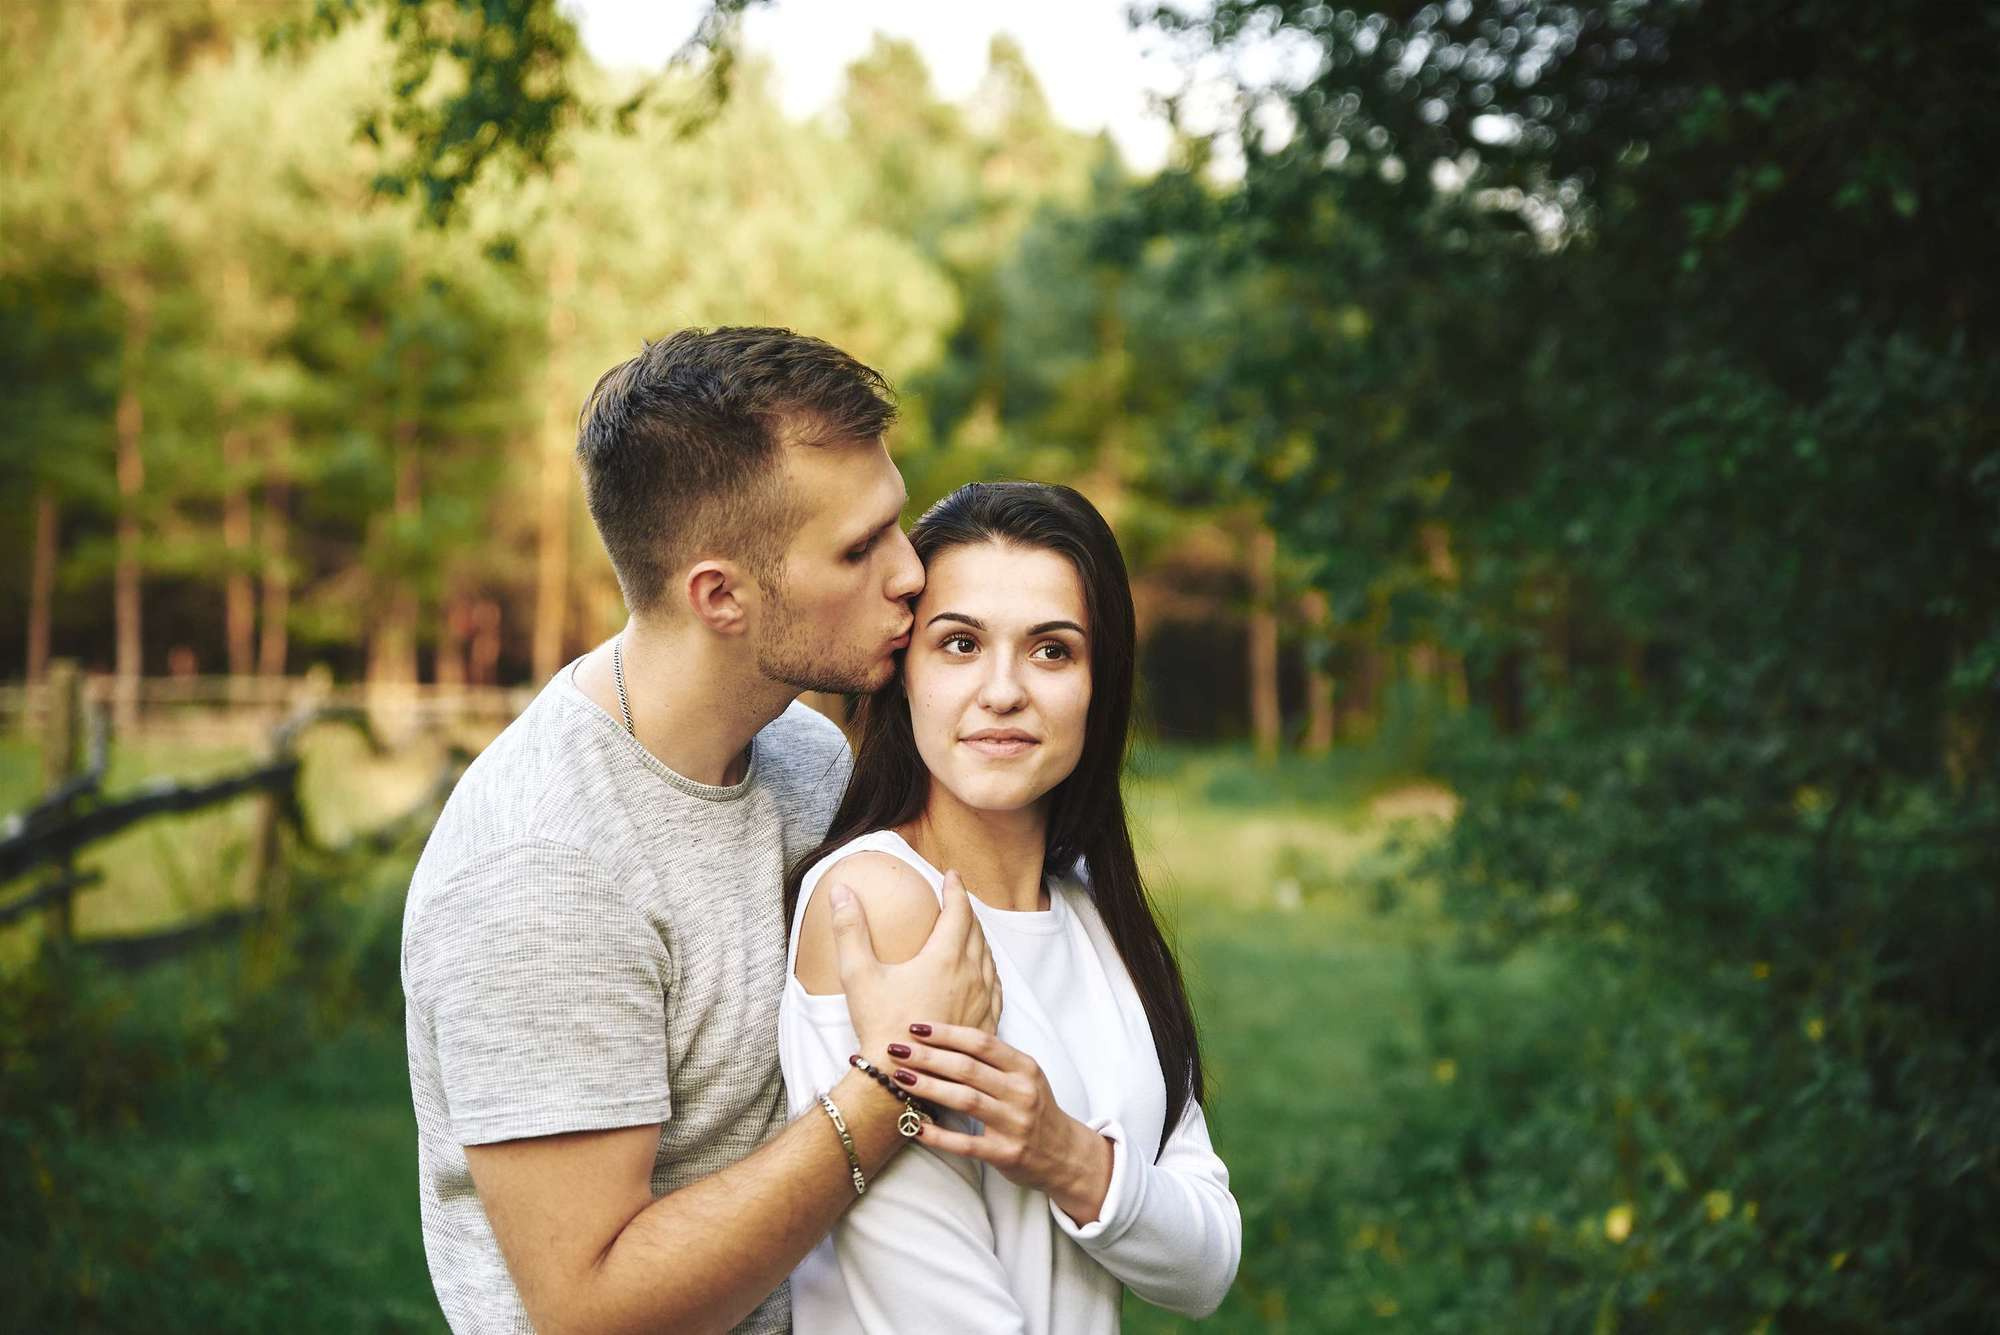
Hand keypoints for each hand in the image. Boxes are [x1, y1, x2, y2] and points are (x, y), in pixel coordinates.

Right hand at [828, 870, 1001, 1060]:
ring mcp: (983, 1001)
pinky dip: (990, 969)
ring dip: (979, 938)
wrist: (899, 1077)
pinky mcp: (986, 1023)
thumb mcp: (858, 973)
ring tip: (969, 931)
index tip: (951, 875)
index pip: (958, 911)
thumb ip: (850, 928)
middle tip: (957, 899)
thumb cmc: (879, 1025)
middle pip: (976, 932)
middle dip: (967, 911)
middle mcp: (971, 975)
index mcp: (945, 957)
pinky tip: (983, 973)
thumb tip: (841, 891)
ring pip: (989, 958)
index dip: (955, 889)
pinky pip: (996, 986)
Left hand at [886, 1022, 1114, 1224]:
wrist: (1063, 1154)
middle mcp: (1021, 1092)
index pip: (980, 1042)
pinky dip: (938, 1135)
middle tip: (896, 1050)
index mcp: (1024, 1067)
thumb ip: (993, 1060)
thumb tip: (942, 1039)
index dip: (946, 1033)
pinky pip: (966, 1144)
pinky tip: (914, 1125)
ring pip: (965, 1100)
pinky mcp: (1006, 1154)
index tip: (915, 1027)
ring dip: (928, 1087)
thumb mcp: (1023, 1077)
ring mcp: (1015, 1124)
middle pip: (967, 1068)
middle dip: (928, 1057)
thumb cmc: (1034, 1108)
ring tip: (900, 1078)